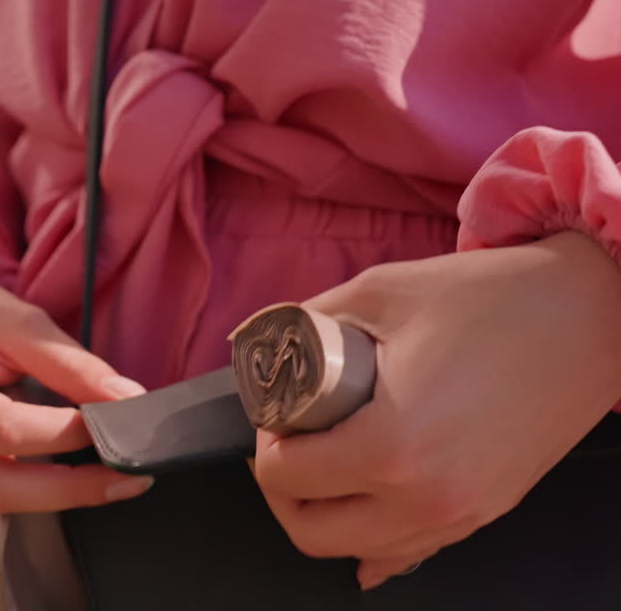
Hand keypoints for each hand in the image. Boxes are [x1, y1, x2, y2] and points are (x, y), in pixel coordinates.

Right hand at [0, 252, 153, 513]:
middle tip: (129, 480)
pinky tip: (75, 479)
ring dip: (58, 498)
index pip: (2, 427)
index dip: (62, 433)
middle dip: (69, 489)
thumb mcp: (17, 319)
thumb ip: (69, 362)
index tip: (113, 424)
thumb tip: (127, 400)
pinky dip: (37, 493)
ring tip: (113, 482)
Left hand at [251, 232, 620, 589]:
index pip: (284, 477)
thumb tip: (256, 342)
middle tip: (286, 444)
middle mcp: (426, 497)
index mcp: (392, 446)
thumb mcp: (379, 293)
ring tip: (324, 460)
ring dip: (325, 513)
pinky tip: (362, 505)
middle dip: (282, 490)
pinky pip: (410, 549)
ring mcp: (460, 513)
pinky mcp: (484, 513)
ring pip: (359, 550)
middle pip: (311, 531)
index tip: (274, 416)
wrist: (590, 314)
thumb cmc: (492, 299)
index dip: (264, 444)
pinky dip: (375, 535)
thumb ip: (306, 322)